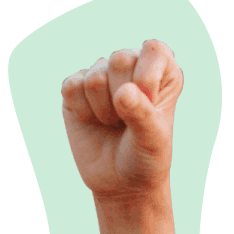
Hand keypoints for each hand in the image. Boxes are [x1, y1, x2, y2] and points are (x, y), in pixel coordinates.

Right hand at [61, 41, 182, 201]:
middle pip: (120, 58)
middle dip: (124, 98)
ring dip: (104, 111)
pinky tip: (93, 122)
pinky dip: (83, 112)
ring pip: (95, 76)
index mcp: (161, 72)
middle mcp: (131, 66)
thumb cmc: (146, 158)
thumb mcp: (153, 141)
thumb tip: (123, 92)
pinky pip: (71, 87)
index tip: (150, 105)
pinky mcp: (74, 86)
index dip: (147, 78)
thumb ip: (143, 115)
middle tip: (129, 122)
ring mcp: (100, 74)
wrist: (122, 183)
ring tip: (114, 125)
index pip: (154, 50)